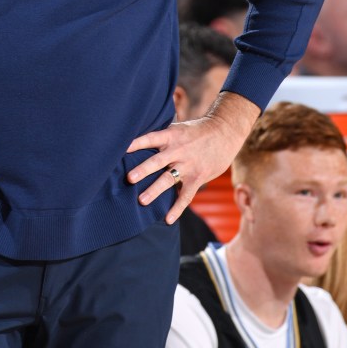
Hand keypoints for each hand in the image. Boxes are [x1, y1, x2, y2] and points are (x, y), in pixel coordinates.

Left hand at [126, 92, 259, 223]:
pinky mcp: (197, 178)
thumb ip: (161, 136)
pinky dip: (177, 208)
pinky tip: (167, 220)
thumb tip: (136, 140)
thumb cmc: (196, 131)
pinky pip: (186, 195)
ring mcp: (188, 165)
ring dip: (155, 190)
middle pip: (158, 161)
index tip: (122, 148)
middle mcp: (178, 150)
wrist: (224, 132)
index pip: (151, 138)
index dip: (137, 143)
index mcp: (171, 135)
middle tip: (129, 178)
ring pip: (169, 179)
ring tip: (141, 201)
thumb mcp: (178, 127)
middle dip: (143, 170)